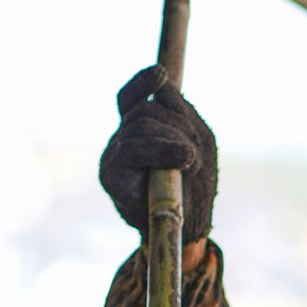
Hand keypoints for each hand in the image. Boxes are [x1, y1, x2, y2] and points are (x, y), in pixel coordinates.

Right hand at [98, 65, 217, 239]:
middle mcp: (121, 138)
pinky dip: (162, 150)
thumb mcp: (197, 142)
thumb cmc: (192, 187)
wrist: (185, 230)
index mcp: (138, 129)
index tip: (160, 76)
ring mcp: (113, 155)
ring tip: (191, 163)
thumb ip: (181, 113)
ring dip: (174, 141)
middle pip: (144, 112)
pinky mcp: (110, 174)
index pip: (131, 97)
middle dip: (177, 127)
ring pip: (141, 126)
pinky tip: (184, 158)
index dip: (142, 83)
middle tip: (196, 155)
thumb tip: (163, 83)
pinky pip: (134, 149)